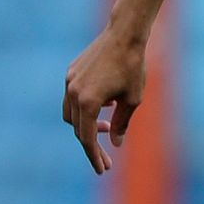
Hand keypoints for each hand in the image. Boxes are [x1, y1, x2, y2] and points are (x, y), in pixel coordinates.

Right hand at [62, 29, 145, 174]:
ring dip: (85, 125)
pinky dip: (85, 107)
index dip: (94, 156)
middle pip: (77, 129)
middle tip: (107, 157)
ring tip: (106, 126)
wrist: (125, 34)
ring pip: (71, 114)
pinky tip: (105, 104)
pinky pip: (73, 97)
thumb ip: (122, 123)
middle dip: (91, 144)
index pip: (86, 138)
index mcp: (88, 102)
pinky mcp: (71, 72)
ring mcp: (69, 81)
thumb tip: (116, 144)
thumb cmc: (134, 67)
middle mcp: (73, 93)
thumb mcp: (133, 99)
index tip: (102, 170)